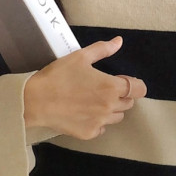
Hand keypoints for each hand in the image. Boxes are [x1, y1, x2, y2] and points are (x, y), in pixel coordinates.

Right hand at [23, 36, 146, 139]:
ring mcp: (100, 122)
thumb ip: (103, 49)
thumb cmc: (58, 76)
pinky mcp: (89, 133)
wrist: (36, 101)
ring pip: (117, 117)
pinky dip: (97, 122)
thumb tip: (119, 41)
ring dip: (110, 109)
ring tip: (91, 101)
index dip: (133, 84)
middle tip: (101, 89)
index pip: (139, 89)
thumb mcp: (80, 57)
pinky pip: (102, 128)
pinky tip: (83, 113)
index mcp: (111, 87)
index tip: (120, 81)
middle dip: (120, 96)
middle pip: (129, 103)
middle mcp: (110, 107)